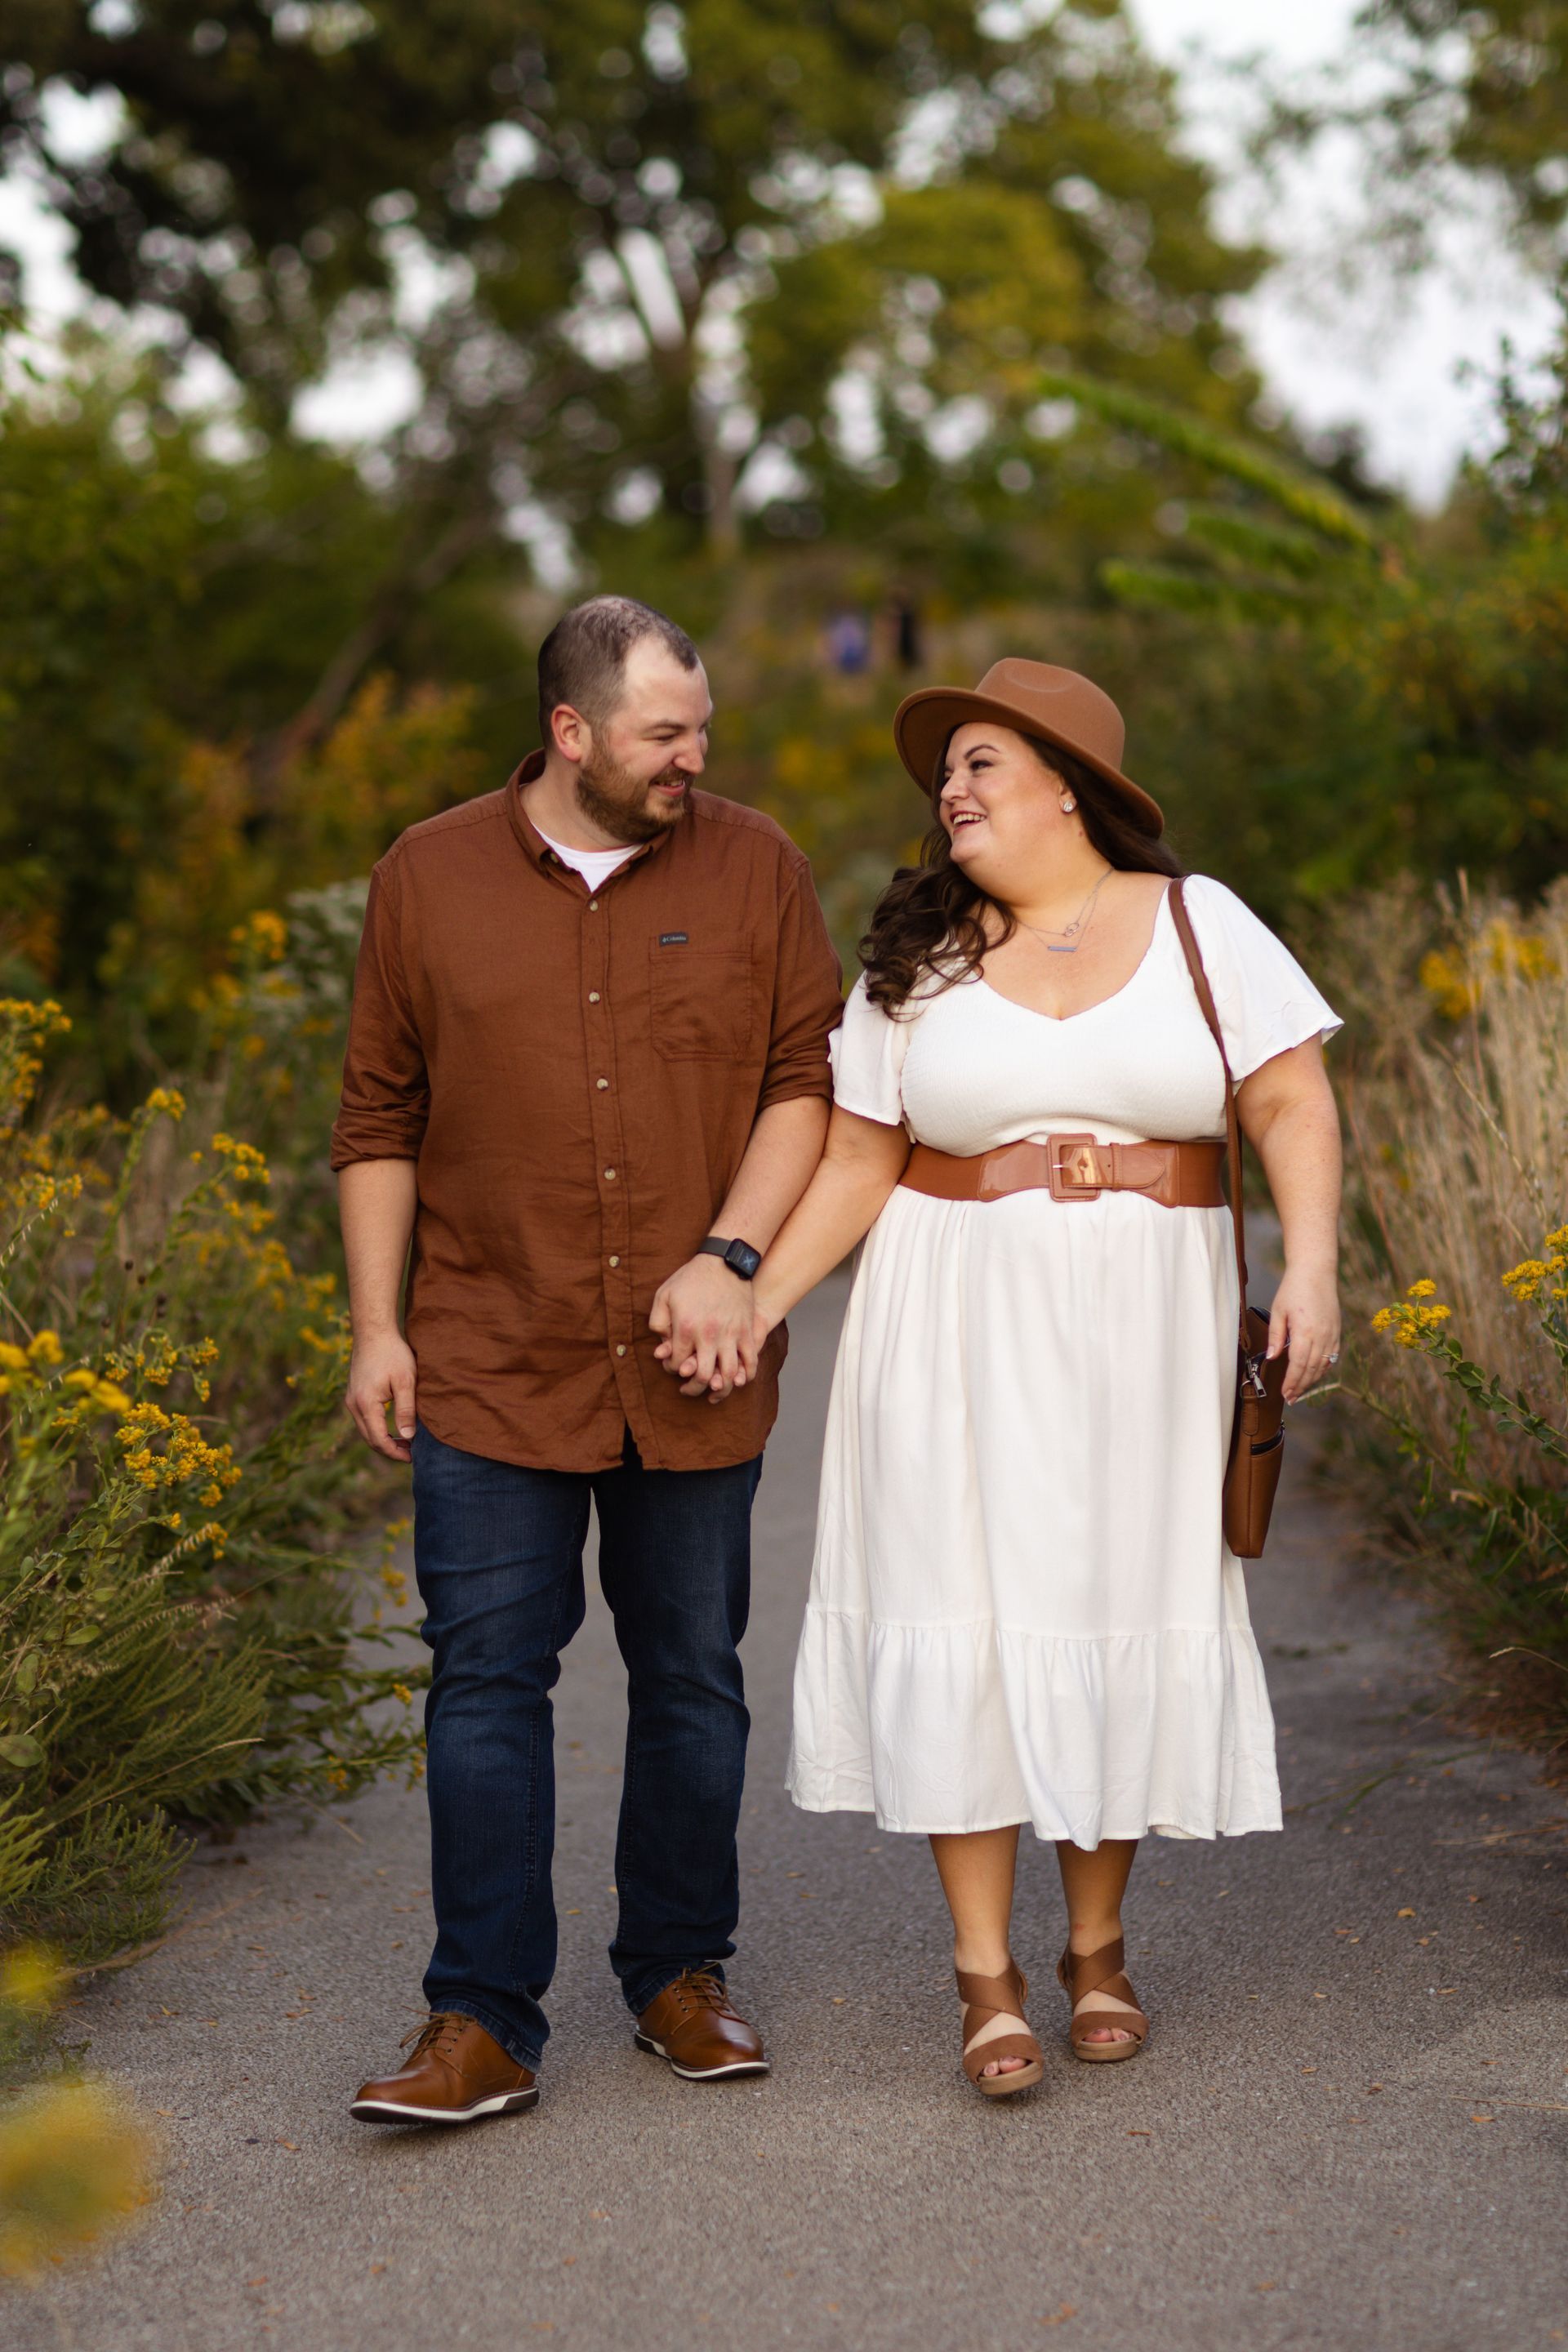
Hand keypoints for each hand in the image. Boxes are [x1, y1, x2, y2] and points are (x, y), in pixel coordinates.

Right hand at [345, 1330, 417, 1460]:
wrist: (373, 1331)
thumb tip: (408, 1436)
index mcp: (366, 1404)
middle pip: (369, 1439)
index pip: (378, 1439)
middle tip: (411, 1453)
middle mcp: (353, 1405)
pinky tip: (393, 1426)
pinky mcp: (354, 1394)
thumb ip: (406, 1410)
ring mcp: (351, 1399)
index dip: (395, 1453)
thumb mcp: (405, 1381)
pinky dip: (378, 1428)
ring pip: (366, 1430)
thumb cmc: (393, 1353)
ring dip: (383, 1439)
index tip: (412, 1458)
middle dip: (389, 1450)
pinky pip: (364, 1419)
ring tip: (405, 1442)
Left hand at [650, 1254, 762, 1399]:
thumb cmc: (692, 1278)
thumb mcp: (664, 1294)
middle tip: (689, 1388)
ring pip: (729, 1375)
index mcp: (686, 1328)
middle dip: (694, 1388)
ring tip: (714, 1389)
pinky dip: (745, 1376)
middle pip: (703, 1377)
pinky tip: (737, 1379)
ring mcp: (731, 1335)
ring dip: (721, 1388)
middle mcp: (709, 1335)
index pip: (678, 1364)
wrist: (725, 1262)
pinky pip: (750, 1362)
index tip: (675, 1365)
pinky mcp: (747, 1332)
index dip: (673, 1369)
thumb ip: (658, 1322)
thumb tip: (663, 1345)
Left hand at [1266, 1263, 1340, 1403]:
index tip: (1285, 1394)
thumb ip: (1276, 1336)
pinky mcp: (1337, 1332)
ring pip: (1323, 1366)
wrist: (1316, 1272)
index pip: (1298, 1365)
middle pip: (1311, 1369)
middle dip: (1301, 1386)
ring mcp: (1332, 1334)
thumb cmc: (1293, 1289)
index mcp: (1305, 1331)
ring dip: (1312, 1381)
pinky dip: (1323, 1369)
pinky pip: (1331, 1357)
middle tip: (1291, 1398)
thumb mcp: (1278, 1311)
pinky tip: (1314, 1375)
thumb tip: (1272, 1358)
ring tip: (1300, 1391)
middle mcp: (1322, 1336)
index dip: (1292, 1382)